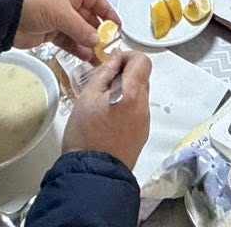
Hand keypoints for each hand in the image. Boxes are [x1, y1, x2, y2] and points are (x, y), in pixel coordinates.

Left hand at [17, 0, 118, 61]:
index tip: (118, 26)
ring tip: (100, 57)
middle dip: (99, 33)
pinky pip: (69, 41)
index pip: (97, 0)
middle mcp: (68, 1)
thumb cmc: (33, 1)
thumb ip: (81, 29)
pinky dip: (78, 49)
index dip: (108, 13)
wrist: (6, 14)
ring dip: (89, 44)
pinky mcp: (50, 32)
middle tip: (109, 46)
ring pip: (80, 32)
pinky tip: (87, 57)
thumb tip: (97, 40)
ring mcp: (59, 18)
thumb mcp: (62, 12)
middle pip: (90, 18)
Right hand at [61, 50, 150, 167]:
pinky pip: (136, 112)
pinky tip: (107, 120)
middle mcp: (144, 106)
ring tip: (101, 105)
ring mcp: (144, 122)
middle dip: (124, 75)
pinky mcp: (141, 135)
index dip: (127, 57)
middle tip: (101, 85)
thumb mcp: (87, 96)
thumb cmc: (85, 134)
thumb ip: (104, 72)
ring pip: (138, 96)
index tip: (111, 65)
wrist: (93, 173)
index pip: (142, 61)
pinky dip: (125, 108)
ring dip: (124, 92)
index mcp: (133, 93)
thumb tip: (116, 57)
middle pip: (141, 78)